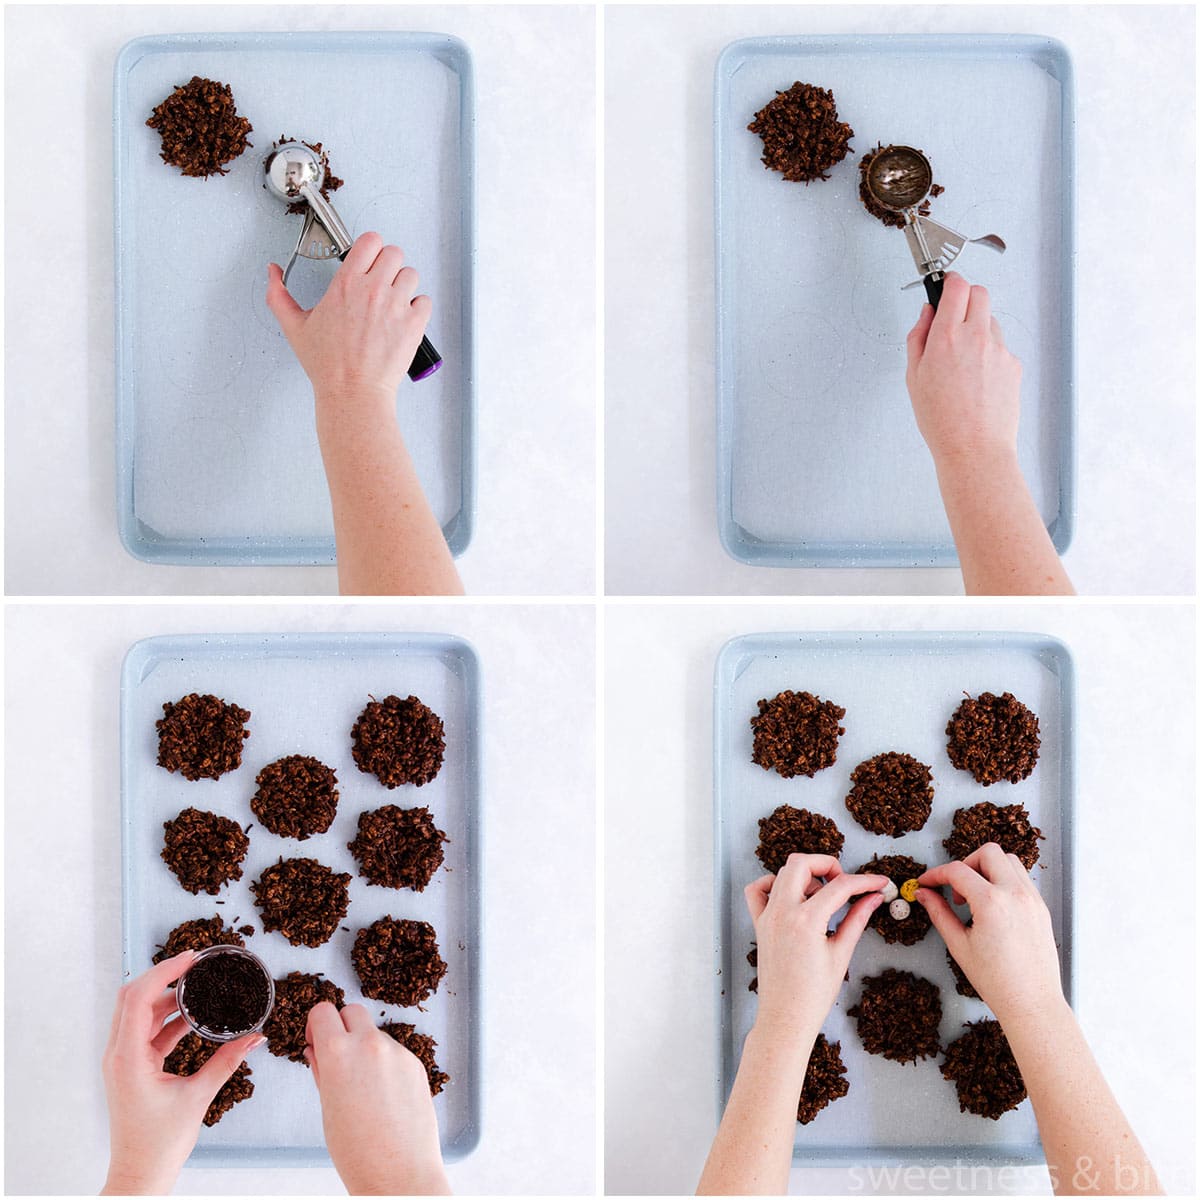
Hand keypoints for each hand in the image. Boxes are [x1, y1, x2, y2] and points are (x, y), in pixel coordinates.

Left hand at [101, 951, 263, 1194]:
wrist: (139, 1175)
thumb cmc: (159, 1144)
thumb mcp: (198, 1097)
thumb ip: (227, 1060)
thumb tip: (254, 1036)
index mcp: (127, 1059)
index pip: (137, 999)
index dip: (163, 972)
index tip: (191, 959)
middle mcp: (118, 1055)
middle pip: (132, 998)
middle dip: (163, 976)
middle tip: (195, 964)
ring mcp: (122, 1061)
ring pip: (139, 1012)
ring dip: (166, 996)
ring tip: (197, 986)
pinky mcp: (132, 1067)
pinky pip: (147, 1030)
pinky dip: (168, 1018)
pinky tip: (192, 1015)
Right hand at [266, 232, 431, 411]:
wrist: (354, 392)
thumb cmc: (328, 365)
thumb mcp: (294, 327)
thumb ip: (279, 295)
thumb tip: (273, 272)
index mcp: (345, 284)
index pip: (370, 241)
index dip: (370, 248)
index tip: (368, 260)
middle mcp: (373, 290)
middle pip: (394, 253)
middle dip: (388, 265)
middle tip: (381, 282)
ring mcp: (396, 305)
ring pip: (411, 274)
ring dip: (404, 285)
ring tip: (393, 302)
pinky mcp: (414, 324)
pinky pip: (425, 301)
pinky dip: (418, 307)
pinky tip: (405, 318)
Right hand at [305, 1002, 449, 1194]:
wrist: (399, 1173)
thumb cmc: (358, 1152)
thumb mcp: (327, 1108)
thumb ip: (322, 1071)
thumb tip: (316, 1050)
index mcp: (338, 1053)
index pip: (323, 1011)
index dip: (317, 1024)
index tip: (317, 1038)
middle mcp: (369, 1044)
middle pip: (352, 1010)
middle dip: (342, 1026)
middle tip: (338, 1054)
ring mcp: (397, 1051)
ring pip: (374, 1033)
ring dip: (366, 1047)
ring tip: (364, 1086)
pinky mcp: (416, 1062)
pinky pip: (395, 1051)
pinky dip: (386, 1063)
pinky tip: (384, 1094)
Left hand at [744, 854, 887, 1043]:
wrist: (785, 1018)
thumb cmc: (813, 995)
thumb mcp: (841, 954)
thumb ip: (857, 920)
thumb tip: (873, 898)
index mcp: (806, 921)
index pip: (840, 886)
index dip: (865, 881)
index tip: (879, 882)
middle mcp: (782, 912)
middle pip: (802, 862)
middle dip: (828, 864)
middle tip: (845, 883)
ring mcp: (767, 915)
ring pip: (782, 872)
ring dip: (806, 875)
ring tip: (824, 898)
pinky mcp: (759, 923)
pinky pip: (758, 890)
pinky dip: (774, 884)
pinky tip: (793, 898)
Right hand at [905, 272, 1022, 472]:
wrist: (974, 448)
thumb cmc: (942, 421)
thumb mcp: (913, 378)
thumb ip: (918, 338)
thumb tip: (926, 314)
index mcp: (946, 338)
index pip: (957, 287)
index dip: (950, 282)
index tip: (946, 285)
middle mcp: (976, 338)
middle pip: (980, 294)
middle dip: (967, 298)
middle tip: (954, 315)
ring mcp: (999, 350)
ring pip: (990, 321)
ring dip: (977, 328)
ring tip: (963, 360)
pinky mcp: (1014, 364)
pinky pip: (1000, 347)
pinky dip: (989, 354)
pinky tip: (977, 379)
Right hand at [916, 843, 1064, 1025]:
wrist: (1032, 1003)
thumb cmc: (998, 981)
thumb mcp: (959, 945)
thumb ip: (939, 913)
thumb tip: (924, 895)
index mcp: (992, 903)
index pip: (957, 870)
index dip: (936, 874)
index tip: (927, 882)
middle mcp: (1015, 894)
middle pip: (988, 852)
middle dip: (966, 863)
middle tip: (956, 887)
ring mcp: (1032, 899)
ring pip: (1009, 860)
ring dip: (987, 869)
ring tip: (976, 896)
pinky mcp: (1041, 908)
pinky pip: (1021, 879)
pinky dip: (1004, 881)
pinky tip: (993, 906)